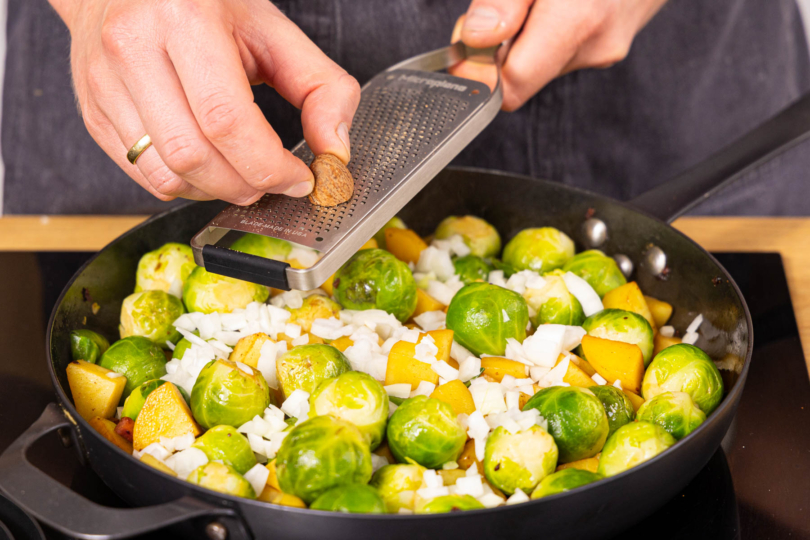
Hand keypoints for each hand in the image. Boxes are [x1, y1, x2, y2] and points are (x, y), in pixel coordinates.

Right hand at [51, 0, 360, 202]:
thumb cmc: (205, 6)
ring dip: (215, 192)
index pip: (226, 120)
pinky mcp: (94, 115)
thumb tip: (336, 150)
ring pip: (164, 176)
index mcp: (183, 19)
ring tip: (242, 176)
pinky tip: (209, 169)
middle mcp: (133, 49)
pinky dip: (186, 187)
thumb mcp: (273, 31)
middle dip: (246, 185)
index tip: (299, 177)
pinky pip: (143, 176)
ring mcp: (104, 85)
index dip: (269, 164)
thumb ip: (320, 86)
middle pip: (193, 156)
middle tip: (274, 182)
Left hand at [451, 0, 666, 110]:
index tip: (465, 45)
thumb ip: (505, 0)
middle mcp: (595, 46)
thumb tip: (476, 38)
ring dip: (524, 36)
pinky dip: (548, 30)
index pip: (509, 89)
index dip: (478, 72)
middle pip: (522, 76)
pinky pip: (561, 50)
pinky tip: (558, 2)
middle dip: (499, 47)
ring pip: (540, 62)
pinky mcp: (610, 45)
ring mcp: (606, 49)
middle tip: (502, 6)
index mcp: (577, 22)